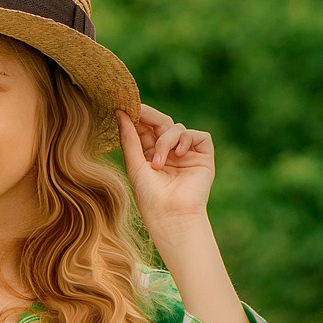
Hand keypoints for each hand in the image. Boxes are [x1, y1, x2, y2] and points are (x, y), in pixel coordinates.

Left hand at [117, 104, 215, 234]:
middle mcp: (168, 151)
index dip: (138, 116)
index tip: (127, 106)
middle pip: (162, 123)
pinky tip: (178, 154)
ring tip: (158, 163)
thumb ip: (129, 138)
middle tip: (138, 112)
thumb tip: (119, 112)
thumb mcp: (134, 164)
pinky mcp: (203, 156)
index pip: (145, 127)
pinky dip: (187, 139)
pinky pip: (198, 135)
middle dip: (150, 117)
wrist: (171, 216)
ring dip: (165, 141)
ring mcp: (186, 153)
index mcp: (149, 153)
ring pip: (177, 128)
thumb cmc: (149, 197)